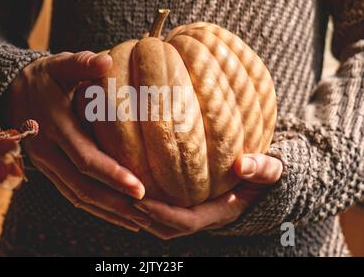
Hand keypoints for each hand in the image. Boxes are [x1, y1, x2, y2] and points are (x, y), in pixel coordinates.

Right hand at [4, 51, 150, 231]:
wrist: (10, 91)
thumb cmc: (44, 76)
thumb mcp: (60, 64)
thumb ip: (82, 63)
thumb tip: (106, 60)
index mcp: (54, 125)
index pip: (85, 158)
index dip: (112, 175)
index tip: (140, 189)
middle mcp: (47, 151)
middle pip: (82, 187)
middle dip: (115, 203)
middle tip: (146, 215)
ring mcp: (45, 164)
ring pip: (76, 196)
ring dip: (106, 212)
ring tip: (137, 222)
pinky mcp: (47, 169)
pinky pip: (70, 194)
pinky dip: (93, 207)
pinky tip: (114, 213)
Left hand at [132, 154, 282, 238]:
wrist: (267, 184)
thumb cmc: (267, 175)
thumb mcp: (271, 171)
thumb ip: (262, 168)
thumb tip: (243, 165)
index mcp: (221, 212)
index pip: (187, 221)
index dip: (163, 213)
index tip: (141, 200)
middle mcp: (207, 217)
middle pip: (169, 229)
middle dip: (146, 217)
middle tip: (122, 198)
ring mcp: (198, 214)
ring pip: (165, 225)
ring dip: (144, 216)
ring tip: (123, 196)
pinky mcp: (192, 206)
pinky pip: (167, 214)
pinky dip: (150, 208)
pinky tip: (136, 191)